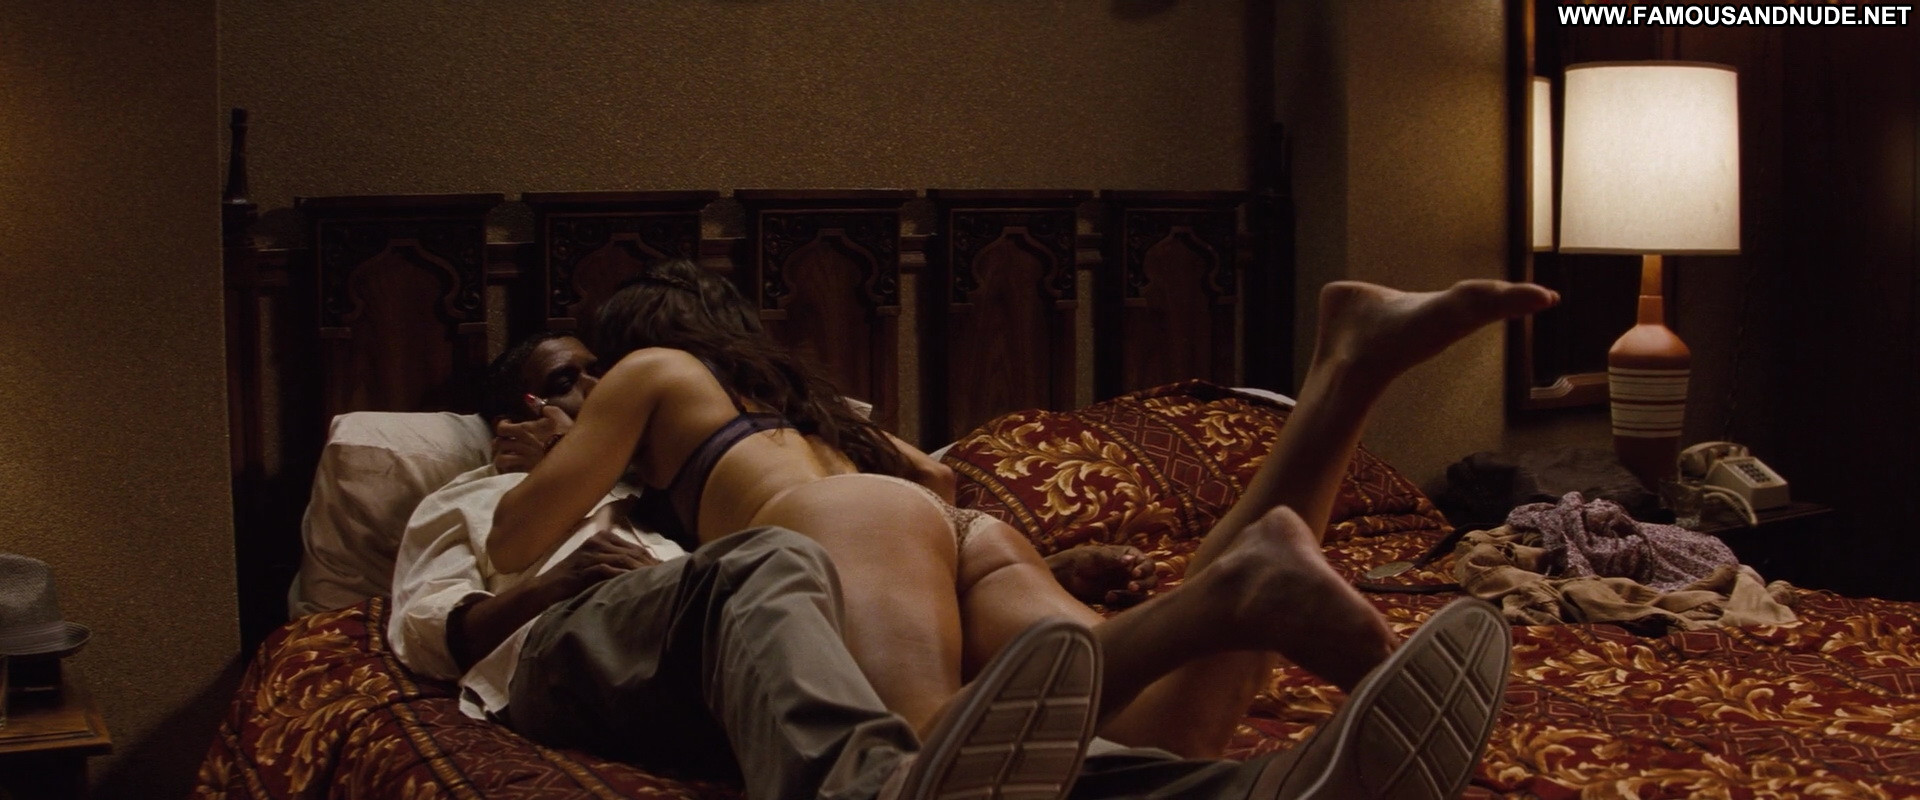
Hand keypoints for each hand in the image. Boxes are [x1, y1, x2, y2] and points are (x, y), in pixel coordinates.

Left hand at [492, 406, 573, 472]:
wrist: (573, 455)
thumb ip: (540, 406)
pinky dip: (508, 469)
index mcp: (524, 430)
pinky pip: (511, 471)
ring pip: (500, 460)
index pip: (501, 428)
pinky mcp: (528, 471)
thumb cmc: (565, 432)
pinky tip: (512, 468)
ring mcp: (523, 459)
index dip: (502, 425)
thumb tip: (528, 398)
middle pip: (498, 444)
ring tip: (506, 456)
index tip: (508, 424)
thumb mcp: (556, 413)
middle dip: (499, 442)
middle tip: (505, 441)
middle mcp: (520, 445)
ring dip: (500, 457)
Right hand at [534, 529, 657, 603]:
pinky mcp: (584, 567)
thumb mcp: (595, 566)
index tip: (667, 571)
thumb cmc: (572, 580)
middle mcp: (598, 541)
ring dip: (642, 570)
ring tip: (657, 581)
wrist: (544, 589)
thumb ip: (615, 562)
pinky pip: (609, 570)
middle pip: (633, 552)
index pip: (634, 548)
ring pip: (624, 559)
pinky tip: (637, 584)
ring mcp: (590, 553)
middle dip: (651, 565)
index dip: (652, 560)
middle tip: (668, 578)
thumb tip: (644, 570)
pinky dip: (624, 576)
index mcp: (602, 538)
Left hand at [1044, 545, 1159, 607]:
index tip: (1135, 574)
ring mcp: (1127, 587)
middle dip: (1143, 585)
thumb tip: (1130, 560)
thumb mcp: (1096, 556)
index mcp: (1131, 556)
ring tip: (1111, 595)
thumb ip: (1113, 559)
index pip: (1148, 564)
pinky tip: (1107, 599)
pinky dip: (1121, 604)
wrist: (1066, 576)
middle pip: (1151, 581)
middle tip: (1131, 587)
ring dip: (1131, 597)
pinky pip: (1129, 605)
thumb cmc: (1082, 559)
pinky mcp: (1120, 600)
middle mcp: (1132, 572)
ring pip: (1142, 595)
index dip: (1145, 569)